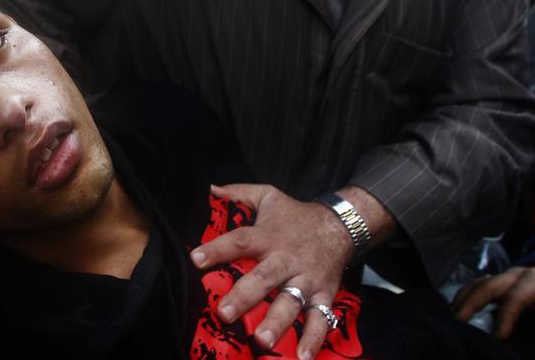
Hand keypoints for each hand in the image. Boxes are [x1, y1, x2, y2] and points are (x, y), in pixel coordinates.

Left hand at [189, 184, 351, 359]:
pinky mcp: (324, 295)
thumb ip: (238, 194)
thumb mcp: (267, 196)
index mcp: (268, 236)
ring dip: (277, 323)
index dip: (218, 249)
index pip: (240, 240)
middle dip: (244, 296)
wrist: (339, 225)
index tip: (196, 259)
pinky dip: (314, 339)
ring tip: (262, 341)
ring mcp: (306, 279)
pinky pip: (320, 319)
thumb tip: (208, 191)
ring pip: (291, 302)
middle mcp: (286, 259)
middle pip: (264, 278)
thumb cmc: (294, 215)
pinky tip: (303, 357)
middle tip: (224, 313)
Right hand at [453, 265, 534, 350]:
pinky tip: (458, 309)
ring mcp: (507, 276)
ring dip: (464, 298)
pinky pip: (480, 286)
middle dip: (471, 302)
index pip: (516, 297)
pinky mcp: (503, 283)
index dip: (506, 316)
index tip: (499, 337)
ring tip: (452, 317)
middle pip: (489, 285)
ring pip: (480, 283)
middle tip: (457, 322)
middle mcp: (517, 274)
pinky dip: (467, 296)